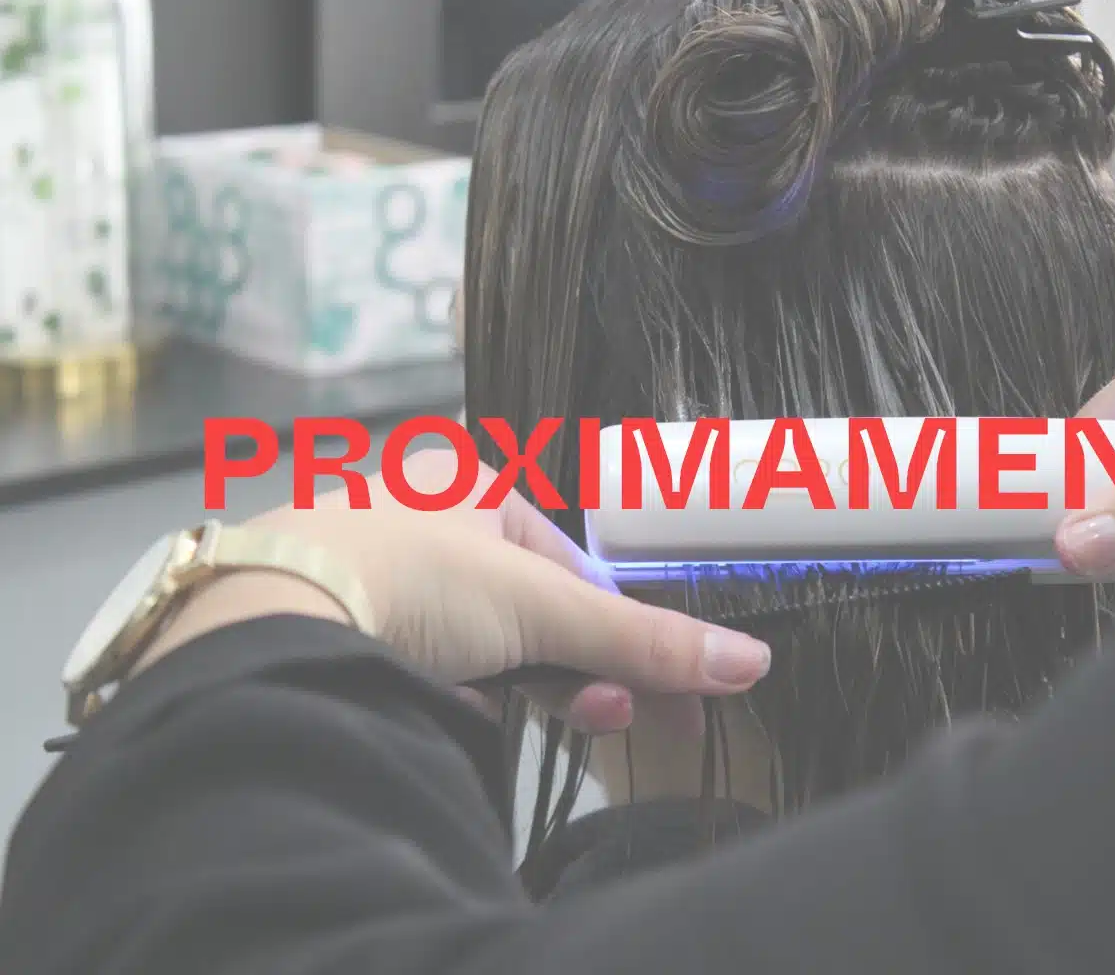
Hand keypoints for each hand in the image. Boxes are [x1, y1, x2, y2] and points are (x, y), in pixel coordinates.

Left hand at [141, 450, 770, 738]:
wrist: (268, 622)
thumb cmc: (414, 580)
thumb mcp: (541, 608)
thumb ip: (642, 639)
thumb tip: (753, 663)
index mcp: (476, 485)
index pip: (575, 568)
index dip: (625, 631)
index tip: (665, 693)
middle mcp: (427, 517)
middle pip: (534, 610)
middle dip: (583, 669)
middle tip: (615, 720)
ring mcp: (380, 572)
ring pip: (484, 642)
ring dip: (530, 687)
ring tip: (550, 723)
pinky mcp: (341, 623)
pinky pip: (426, 664)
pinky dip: (458, 693)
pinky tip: (462, 714)